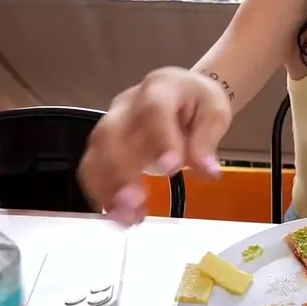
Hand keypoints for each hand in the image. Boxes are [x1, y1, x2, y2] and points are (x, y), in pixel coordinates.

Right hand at [78, 67, 230, 225]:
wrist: (182, 92)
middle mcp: (127, 104)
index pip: (154, 109)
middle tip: (134, 202)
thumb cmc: (198, 101)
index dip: (159, 138)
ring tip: (125, 217)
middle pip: (112, 133)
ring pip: (95, 153)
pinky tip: (120, 216)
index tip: (171, 169)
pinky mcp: (103, 144)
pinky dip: (102, 195)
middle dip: (119, 170)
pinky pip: (92, 169)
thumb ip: (206, 140)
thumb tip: (208, 172)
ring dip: (106, 188)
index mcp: (161, 87)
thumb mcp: (214, 112)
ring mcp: (110, 123)